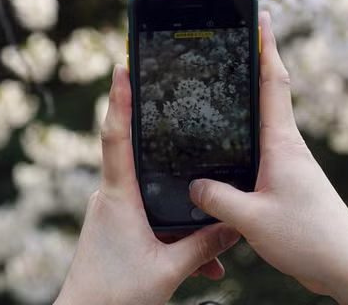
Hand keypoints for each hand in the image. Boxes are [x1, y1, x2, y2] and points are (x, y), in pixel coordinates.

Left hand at [55, 64, 240, 304]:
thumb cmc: (114, 296)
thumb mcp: (169, 270)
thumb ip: (204, 245)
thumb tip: (235, 224)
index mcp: (119, 196)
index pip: (116, 135)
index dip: (119, 98)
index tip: (122, 65)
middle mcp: (112, 197)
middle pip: (140, 156)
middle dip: (164, 142)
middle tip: (181, 109)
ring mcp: (112, 213)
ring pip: (152, 195)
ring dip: (180, 211)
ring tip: (210, 241)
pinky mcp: (117, 231)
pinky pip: (150, 218)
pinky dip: (174, 234)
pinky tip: (202, 262)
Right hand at [189, 12, 347, 303]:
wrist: (346, 267)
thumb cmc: (309, 239)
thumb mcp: (252, 220)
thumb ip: (218, 199)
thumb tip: (193, 185)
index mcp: (282, 143)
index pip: (274, 81)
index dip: (267, 45)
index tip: (262, 14)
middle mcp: (288, 146)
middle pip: (269, 93)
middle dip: (255, 62)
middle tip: (237, 35)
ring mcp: (290, 164)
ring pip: (263, 123)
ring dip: (248, 100)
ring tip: (225, 82)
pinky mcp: (288, 183)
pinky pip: (261, 150)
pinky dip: (245, 137)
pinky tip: (229, 145)